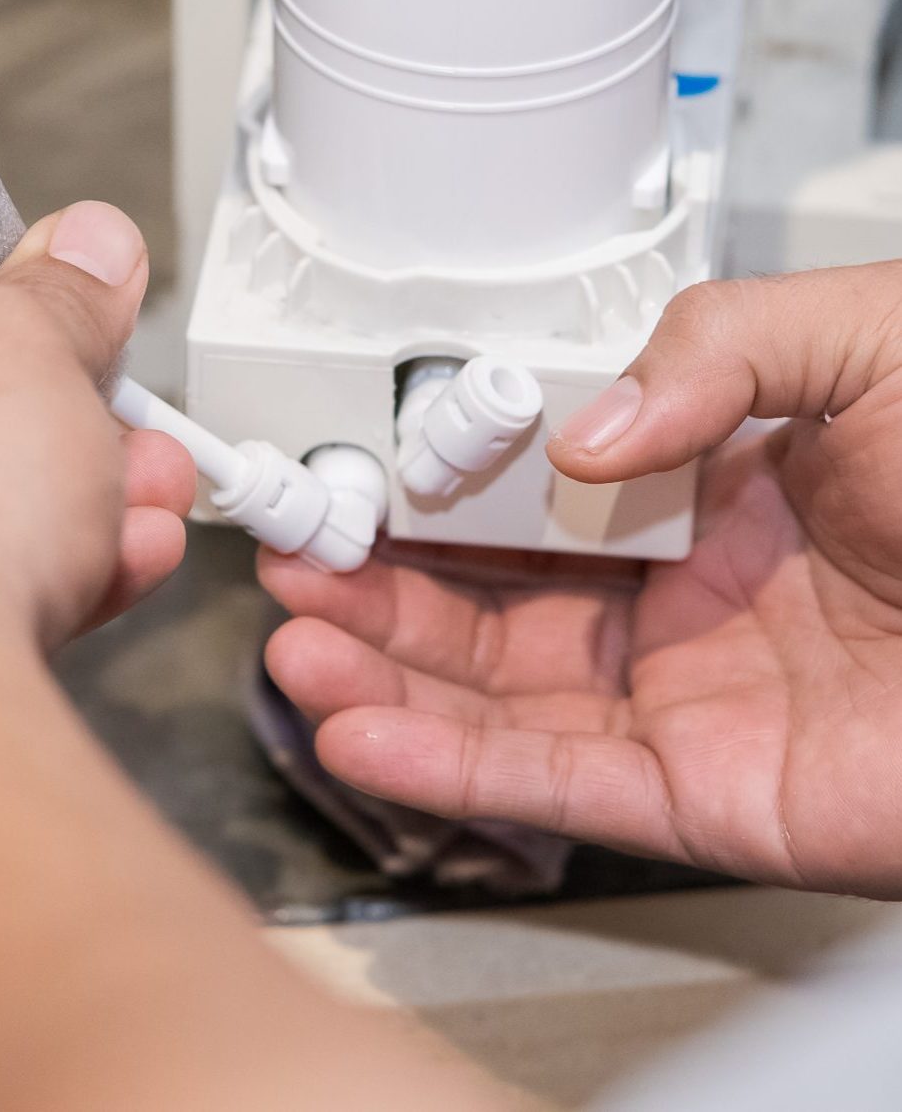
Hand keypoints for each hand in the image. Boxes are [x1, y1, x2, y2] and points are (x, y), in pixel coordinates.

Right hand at [262, 266, 901, 897]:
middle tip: (286, 554)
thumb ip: (713, 343)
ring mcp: (686, 696)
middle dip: (376, 583)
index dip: (430, 484)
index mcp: (703, 483)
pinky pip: (555, 785)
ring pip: (497, 697)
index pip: (528, 490)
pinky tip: (364, 729)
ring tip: (295, 638)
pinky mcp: (707, 795)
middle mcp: (678, 592)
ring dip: (384, 673)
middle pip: (488, 600)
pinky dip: (448, 765)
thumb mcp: (863, 334)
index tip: (348, 468)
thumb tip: (578, 436)